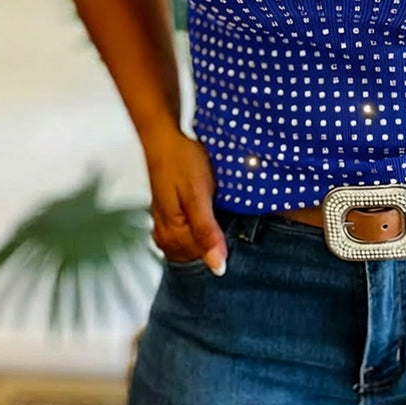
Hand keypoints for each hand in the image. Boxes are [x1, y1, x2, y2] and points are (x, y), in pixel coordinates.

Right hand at [141, 124, 226, 274]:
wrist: (164, 136)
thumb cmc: (180, 161)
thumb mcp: (198, 196)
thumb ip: (207, 233)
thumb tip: (218, 268)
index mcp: (173, 234)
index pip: (205, 261)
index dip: (224, 250)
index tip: (240, 237)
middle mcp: (166, 235)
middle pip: (197, 257)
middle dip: (216, 246)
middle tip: (232, 223)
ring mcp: (166, 226)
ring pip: (192, 247)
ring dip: (209, 238)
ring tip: (224, 217)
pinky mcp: (170, 215)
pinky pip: (187, 234)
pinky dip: (201, 230)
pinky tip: (212, 217)